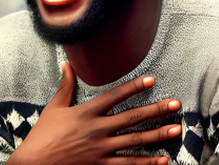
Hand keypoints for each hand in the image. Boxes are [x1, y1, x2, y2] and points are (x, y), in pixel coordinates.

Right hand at [6, 62, 182, 164]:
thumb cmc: (42, 136)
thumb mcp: (53, 108)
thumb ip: (65, 86)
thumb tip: (66, 63)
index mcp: (86, 112)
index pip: (115, 96)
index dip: (134, 87)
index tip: (152, 80)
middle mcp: (96, 129)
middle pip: (132, 118)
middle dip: (156, 110)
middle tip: (176, 105)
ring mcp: (100, 150)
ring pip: (134, 141)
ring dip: (157, 135)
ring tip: (175, 130)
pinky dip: (146, 163)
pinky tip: (162, 160)